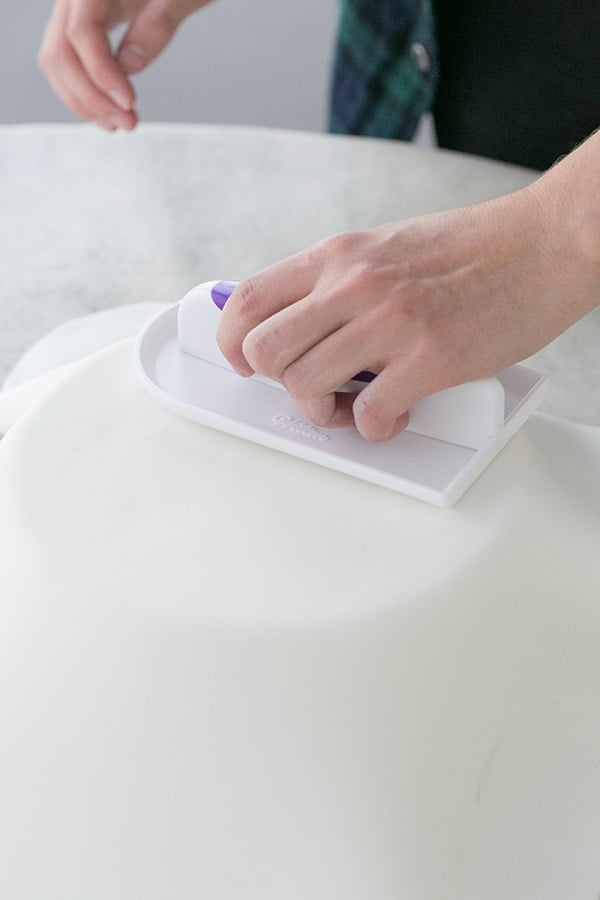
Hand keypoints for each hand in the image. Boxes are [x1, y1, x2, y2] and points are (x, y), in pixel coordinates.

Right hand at [38, 0, 210, 131]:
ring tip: (121, 124)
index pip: (80, 32)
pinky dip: (87, 92)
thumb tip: (129, 64)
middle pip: (60, 52)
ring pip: (59, 64)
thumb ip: (157, 23)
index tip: (129, 103)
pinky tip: (111, 111)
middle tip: (127, 123)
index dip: (101, 74)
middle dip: (90, 97)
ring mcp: (77, 11)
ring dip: (86, 102)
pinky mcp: (87, 25)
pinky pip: (73, 63)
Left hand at [217, 134, 599, 441]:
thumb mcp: (388, 247)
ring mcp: (389, 322)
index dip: (232, 342)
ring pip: (305, 387)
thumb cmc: (475, 248)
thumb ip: (342, 280)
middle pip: (263, 351)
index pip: (249, 300)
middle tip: (313, 387)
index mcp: (340, 255)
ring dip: (324, 411)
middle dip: (278, 383)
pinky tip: (396, 412)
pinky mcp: (429, 359)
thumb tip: (303, 319)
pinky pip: (369, 414)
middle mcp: (353, 285)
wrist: (546, 244)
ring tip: (356, 404)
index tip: (244, 364)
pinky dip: (375, 427)